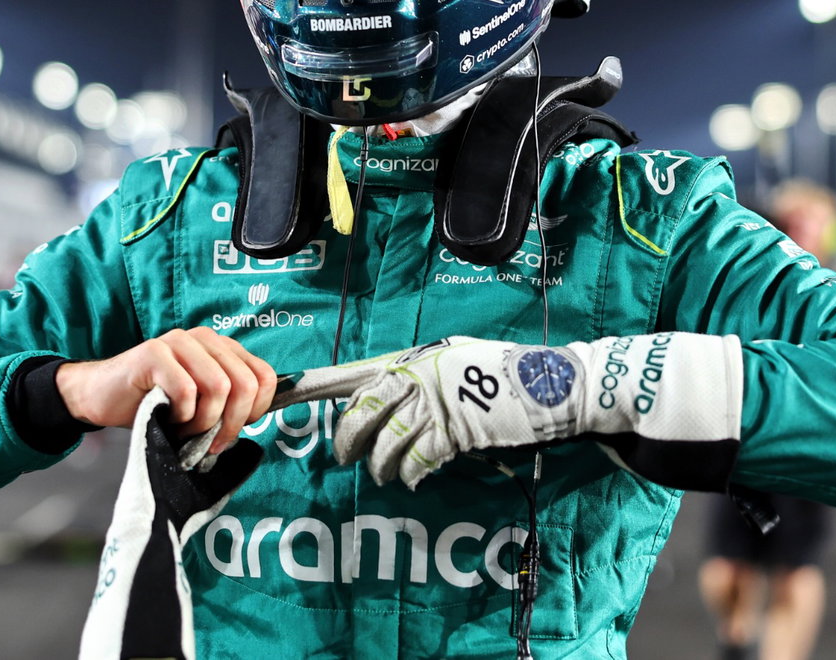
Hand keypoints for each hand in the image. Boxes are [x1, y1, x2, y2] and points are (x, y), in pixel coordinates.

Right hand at [57, 328, 277, 455]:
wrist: (102, 396)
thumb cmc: (155, 403)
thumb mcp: (200, 401)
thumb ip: (227, 401)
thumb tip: (256, 419)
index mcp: (221, 347)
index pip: (264, 375)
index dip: (256, 410)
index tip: (234, 430)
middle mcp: (204, 338)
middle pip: (245, 383)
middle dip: (232, 423)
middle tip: (211, 444)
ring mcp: (178, 342)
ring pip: (219, 387)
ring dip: (204, 422)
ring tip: (185, 430)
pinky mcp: (153, 353)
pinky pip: (186, 391)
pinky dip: (181, 417)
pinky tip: (167, 419)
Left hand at [273, 332, 741, 489]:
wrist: (555, 384)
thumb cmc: (507, 376)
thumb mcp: (458, 364)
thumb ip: (420, 379)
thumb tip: (383, 405)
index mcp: (415, 357)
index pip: (352, 373)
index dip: (314, 386)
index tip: (280, 396)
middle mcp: (420, 374)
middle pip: (361, 409)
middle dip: (344, 438)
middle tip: (341, 457)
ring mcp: (439, 401)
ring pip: (386, 440)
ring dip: (380, 464)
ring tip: (383, 474)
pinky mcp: (459, 429)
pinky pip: (418, 459)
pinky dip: (411, 473)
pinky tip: (415, 478)